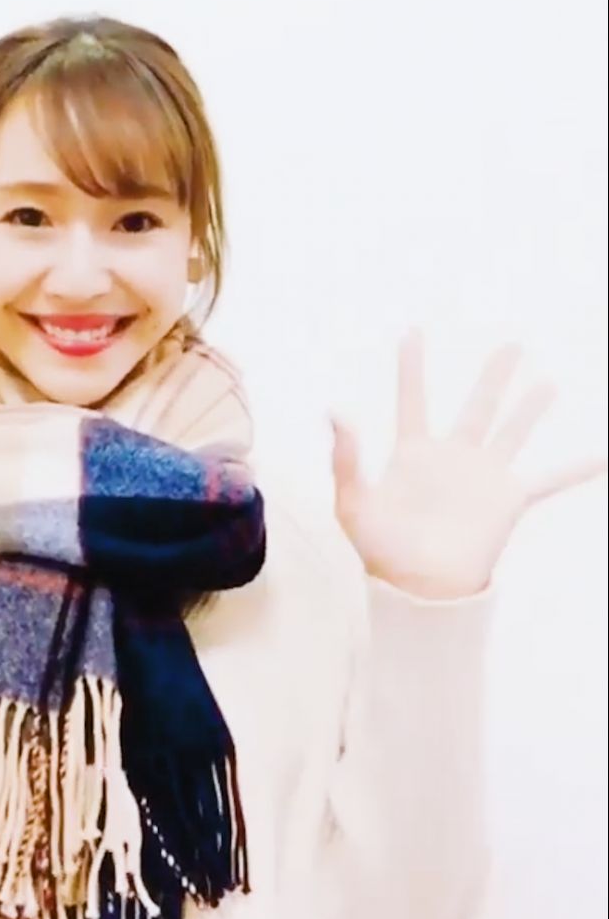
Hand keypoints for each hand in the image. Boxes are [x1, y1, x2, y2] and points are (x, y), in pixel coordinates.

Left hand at [331, 329, 606, 599]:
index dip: (412, 367)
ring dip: (530, 408)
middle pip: (476, 407)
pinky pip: (549, 480)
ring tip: (547, 382)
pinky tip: (602, 457)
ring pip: (512, 431)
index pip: (413, 400)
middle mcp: (451, 459)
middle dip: (494, 377)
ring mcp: (482, 477)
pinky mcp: (508, 500)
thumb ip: (346, 458)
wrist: (417, 587)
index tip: (412, 332)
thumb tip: (336, 411)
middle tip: (512, 345)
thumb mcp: (353, 502)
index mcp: (412, 455)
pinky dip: (576, 469)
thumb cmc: (379, 549)